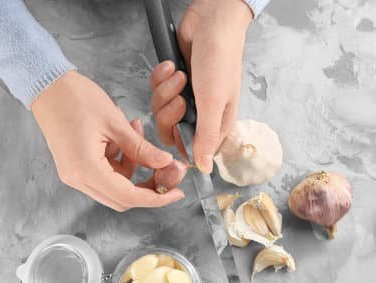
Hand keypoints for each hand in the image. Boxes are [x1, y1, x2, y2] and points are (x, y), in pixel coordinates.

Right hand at [32, 71, 184, 211]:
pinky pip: (105, 174)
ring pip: (114, 187)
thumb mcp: (116, 123)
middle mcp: (78, 179)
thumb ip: (141, 148)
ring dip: (133, 169)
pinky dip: (120, 162)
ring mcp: (74, 174)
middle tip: (167, 167)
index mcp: (87, 170)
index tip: (176, 193)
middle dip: (148, 185)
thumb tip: (164, 163)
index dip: (156, 197)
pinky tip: (122, 138)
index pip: (128, 196)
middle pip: (122, 198)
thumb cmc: (75, 98)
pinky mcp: (75, 167)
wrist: (46, 86)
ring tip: (137, 135)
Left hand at [150, 0, 252, 172]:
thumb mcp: (213, 102)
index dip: (179, 140)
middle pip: (169, 129)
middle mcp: (199, 113)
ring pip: (160, 109)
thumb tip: (204, 167)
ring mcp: (185, 97)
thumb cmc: (220, 59)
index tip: (177, 126)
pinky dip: (160, 77)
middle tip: (180, 96)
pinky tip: (172, 65)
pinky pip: (155, 89)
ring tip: (180, 74)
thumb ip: (206, 137)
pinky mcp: (171, 82)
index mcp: (215, 123)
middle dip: (169, 112)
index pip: (190, 148)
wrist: (212, 22)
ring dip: (165, 90)